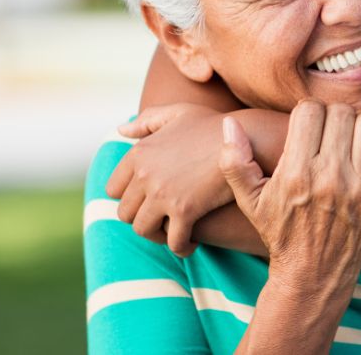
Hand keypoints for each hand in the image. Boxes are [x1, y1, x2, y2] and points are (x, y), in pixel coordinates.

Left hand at [107, 103, 227, 255]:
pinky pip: (173, 240)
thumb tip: (121, 131)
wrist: (248, 138)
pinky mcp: (185, 210)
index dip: (129, 199)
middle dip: (142, 219)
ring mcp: (163, 194)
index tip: (145, 202)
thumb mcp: (179, 113)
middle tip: (161, 220)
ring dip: (157, 236)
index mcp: (139, 154)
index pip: (113, 189)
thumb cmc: (215, 126)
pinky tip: (190, 244)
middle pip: (125, 213)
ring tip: (173, 234)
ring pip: (144, 230)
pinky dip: (180, 247)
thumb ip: (148, 120)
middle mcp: (145, 175)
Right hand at [220, 100, 360, 280]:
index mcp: (297, 173)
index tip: (308, 123)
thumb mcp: (250, 201)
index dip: (308, 111)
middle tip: (332, 127)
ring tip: (353, 134)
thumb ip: (235, 161)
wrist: (314, 273)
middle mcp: (330, 177)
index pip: (309, 111)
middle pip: (341, 113)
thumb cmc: (281, 232)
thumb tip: (229, 122)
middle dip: (334, 114)